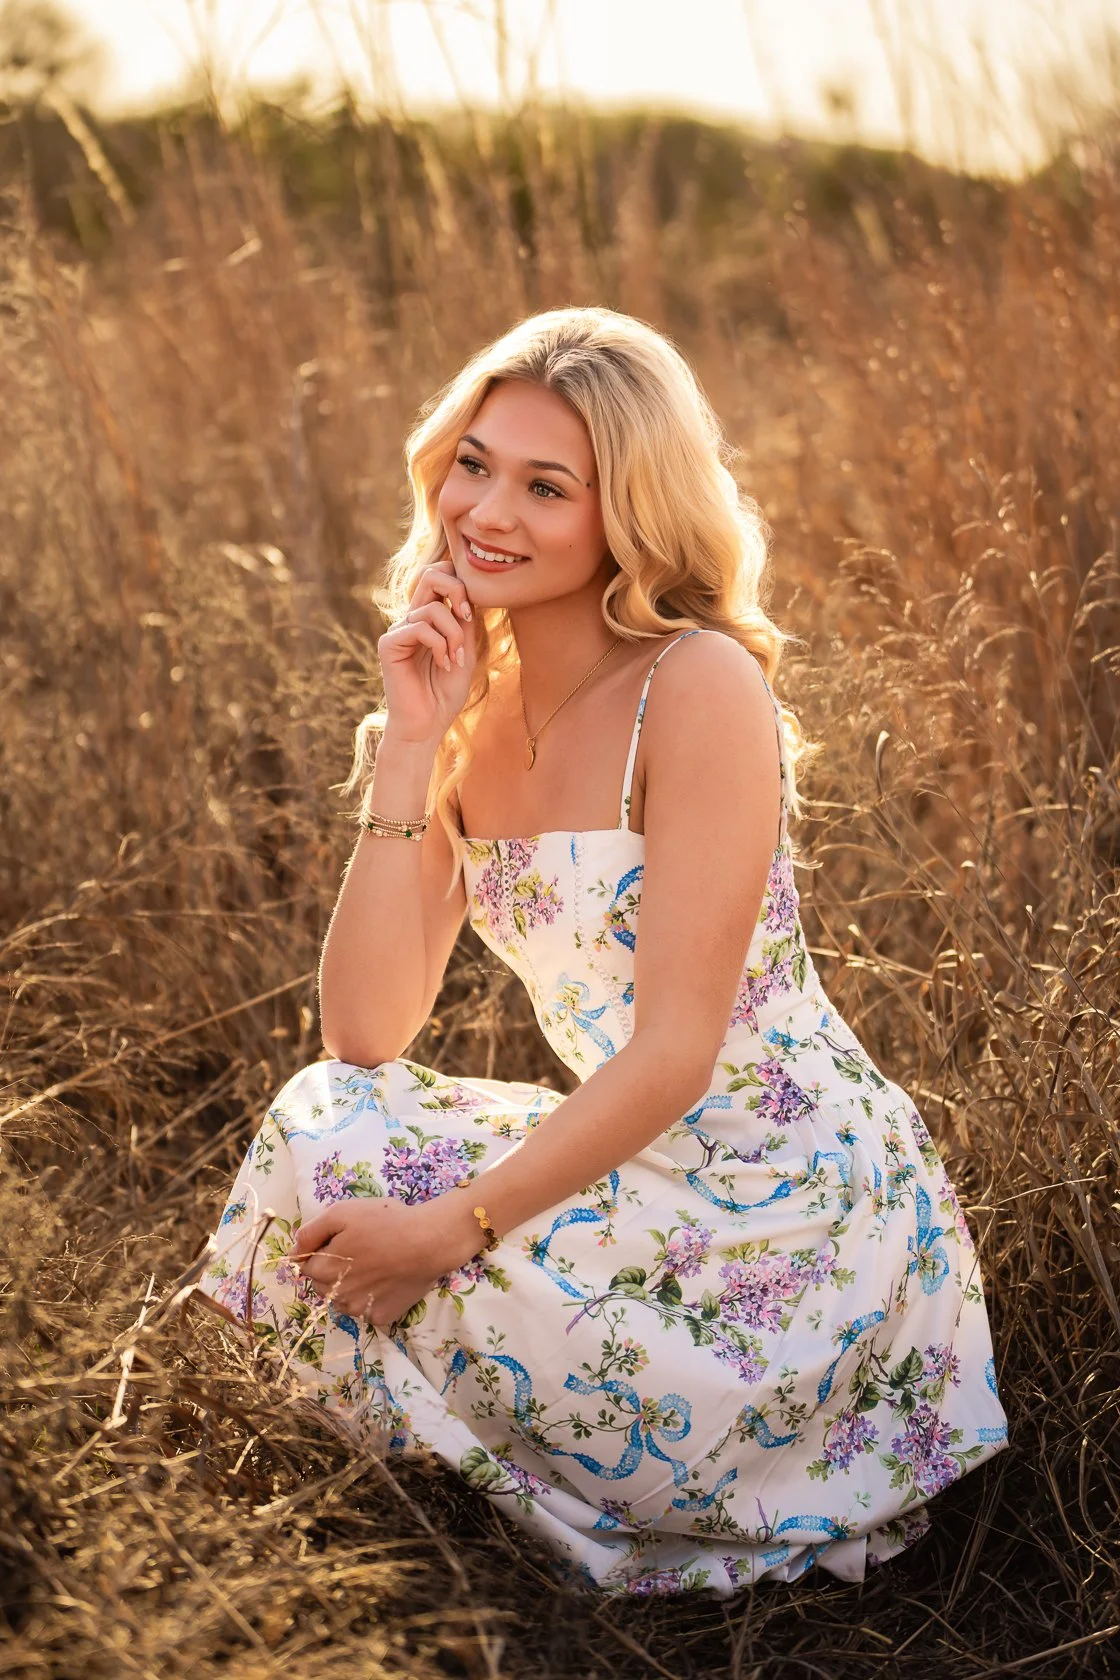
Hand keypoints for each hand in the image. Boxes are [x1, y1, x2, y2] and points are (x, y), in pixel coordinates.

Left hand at [289, 1195, 473, 1328]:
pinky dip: (371, 1298)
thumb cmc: (385, 1222)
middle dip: (332, 1269)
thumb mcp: (342, 1212)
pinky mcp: (381, 1318)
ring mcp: (359, 1310)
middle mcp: (336, 1296)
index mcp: (323, 1271)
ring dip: (349, 1286)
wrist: (429, 1242)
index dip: (321, 1251)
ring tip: (374, 1265)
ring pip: (342, 1300)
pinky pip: (366, 1310)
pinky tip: (385, 1281)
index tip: (340, 1241)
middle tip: (358, 1250)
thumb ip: (311, 1232)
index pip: (305, 1266)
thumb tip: (293, 1251)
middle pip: (322, 1285)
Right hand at [377, 560, 478, 744]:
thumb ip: (464, 622)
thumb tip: (469, 591)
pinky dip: (439, 645)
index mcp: (429, 618)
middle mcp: (411, 619)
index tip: (472, 613)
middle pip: (430, 575)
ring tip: (455, 660)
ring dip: (453, 635)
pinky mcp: (389, 644)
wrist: (426, 725)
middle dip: (457, 590)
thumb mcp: (465, 652)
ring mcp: (398, 630)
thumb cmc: (445, 694)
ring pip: (432, 609)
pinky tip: (443, 665)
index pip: (439, 577)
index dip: (459, 582)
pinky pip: (420, 627)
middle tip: (467, 617)